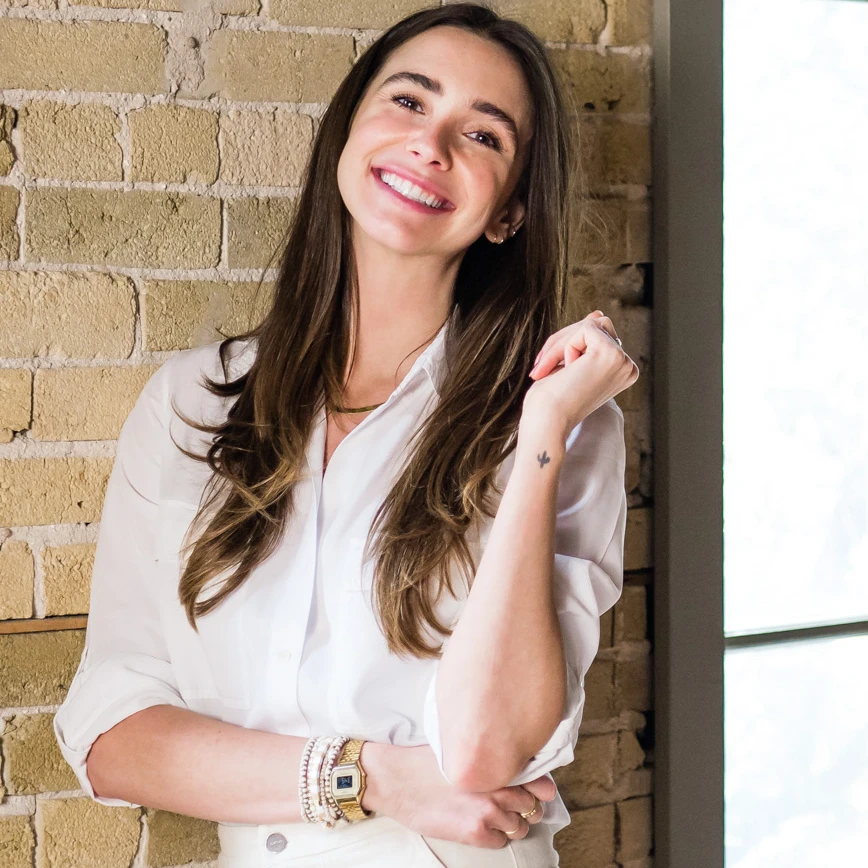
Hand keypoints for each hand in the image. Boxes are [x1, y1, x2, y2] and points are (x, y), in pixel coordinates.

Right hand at [361, 743, 556, 848]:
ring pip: (521, 827)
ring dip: (510, 824)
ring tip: (490, 816)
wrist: (396, 779)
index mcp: (496, 763)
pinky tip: (478, 825)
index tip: (534, 791)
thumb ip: (491, 756)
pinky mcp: (475, 832)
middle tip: (508, 805)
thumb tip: (516, 763)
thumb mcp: (463, 748)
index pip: (541, 782)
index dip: (539, 789)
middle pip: (533, 807)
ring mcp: (488, 811)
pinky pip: (501, 842)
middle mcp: (498, 787)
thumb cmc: (425, 760)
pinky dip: (494, 837)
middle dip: (524, 807)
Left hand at [524, 310, 639, 436]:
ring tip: (550, 369)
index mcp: (621, 371)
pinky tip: (563, 370)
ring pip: (589, 324)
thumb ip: (587, 339)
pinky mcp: (611, 353)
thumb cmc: (551, 400)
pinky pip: (583, 328)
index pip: (598, 336)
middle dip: (563, 341)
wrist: (547, 421)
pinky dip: (563, 346)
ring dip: (561, 344)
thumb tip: (599, 313)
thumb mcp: (570, 363)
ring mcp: (622, 360)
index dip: (568, 346)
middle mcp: (627, 367)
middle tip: (541, 368)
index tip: (548, 370)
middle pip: (596, 325)